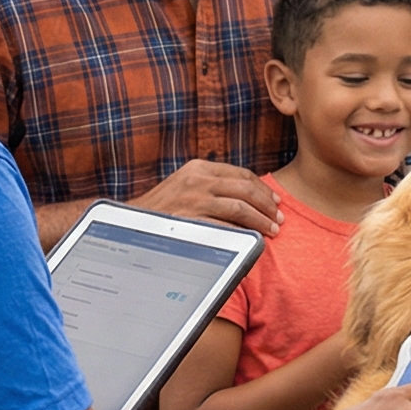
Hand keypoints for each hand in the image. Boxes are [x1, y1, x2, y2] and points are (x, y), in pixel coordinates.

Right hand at [134, 159, 278, 235]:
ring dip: (261, 220)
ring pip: (240, 208)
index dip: (263, 189)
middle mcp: (197, 180)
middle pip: (245, 189)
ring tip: (272, 230)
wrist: (130, 223)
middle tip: (280, 218)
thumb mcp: (184, 185)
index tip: (275, 201)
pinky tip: (252, 241)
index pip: (242, 174)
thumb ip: (210, 185)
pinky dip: (243, 234)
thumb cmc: (161, 209)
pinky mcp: (189, 221)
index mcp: (198, 168)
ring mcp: (193, 200)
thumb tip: (245, 194)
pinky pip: (225, 228)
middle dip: (267, 205)